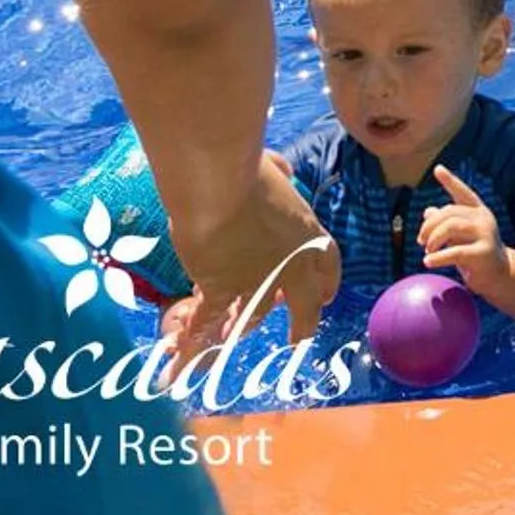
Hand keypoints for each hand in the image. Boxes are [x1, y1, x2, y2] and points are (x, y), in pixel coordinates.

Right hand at [161, 152, 334, 368]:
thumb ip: (281, 175)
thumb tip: (282, 170)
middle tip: (298, 338)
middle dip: (303, 324)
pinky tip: (186, 344)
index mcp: (308, 235)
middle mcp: (291, 265)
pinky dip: (197, 331)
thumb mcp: (276, 169)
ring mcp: (257, 281)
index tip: (326, 297)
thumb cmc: (248, 171)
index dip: (327, 283)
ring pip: (255, 314)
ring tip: (233, 335)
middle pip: (306, 305)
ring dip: (243, 325)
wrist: (221, 189)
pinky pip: (209, 317)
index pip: (328, 266)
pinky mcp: (222, 289)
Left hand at [418, 166, 510, 286]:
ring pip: (451, 227)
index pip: (463, 193)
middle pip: (449, 213)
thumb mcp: (461, 237)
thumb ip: (447, 224)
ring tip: (427, 251)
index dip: (450, 181)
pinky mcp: (483, 253)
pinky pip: (455, 251)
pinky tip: (427, 262)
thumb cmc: (477, 253)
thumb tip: (428, 211)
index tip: (437, 169)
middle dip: (430, 226)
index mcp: (479, 212)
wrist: (499, 275)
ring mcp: (485, 234)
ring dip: (433, 239)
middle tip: (421, 241)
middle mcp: (484, 219)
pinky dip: (438, 257)